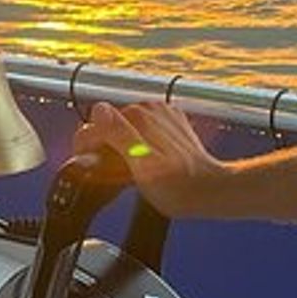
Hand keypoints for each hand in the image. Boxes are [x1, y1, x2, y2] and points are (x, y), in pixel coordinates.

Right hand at [75, 101, 233, 218]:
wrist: (210, 189)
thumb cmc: (178, 188)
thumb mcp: (141, 167)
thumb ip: (118, 135)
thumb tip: (99, 111)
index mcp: (136, 116)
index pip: (93, 124)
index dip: (86, 148)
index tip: (90, 167)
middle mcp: (147, 108)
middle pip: (108, 125)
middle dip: (105, 147)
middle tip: (115, 174)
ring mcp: (160, 114)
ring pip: (124, 126)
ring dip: (121, 146)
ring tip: (132, 170)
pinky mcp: (169, 122)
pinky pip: (142, 129)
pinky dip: (139, 143)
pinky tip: (148, 161)